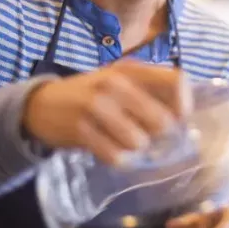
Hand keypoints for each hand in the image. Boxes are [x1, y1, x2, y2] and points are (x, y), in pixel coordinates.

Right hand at [22, 59, 192, 165]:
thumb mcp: (120, 81)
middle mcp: (115, 83)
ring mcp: (96, 106)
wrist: (43, 104)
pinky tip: (110, 150)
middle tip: (151, 138)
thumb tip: (185, 119)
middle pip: (162, 119)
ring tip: (125, 142)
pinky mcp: (81, 129)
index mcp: (131, 69)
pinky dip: (118, 159)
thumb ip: (151, 92)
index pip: (176, 81)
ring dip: (136, 149)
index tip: (180, 120)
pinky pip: (115, 156)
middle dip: (161, 136)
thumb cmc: (93, 94)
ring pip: (139, 142)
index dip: (184, 105)